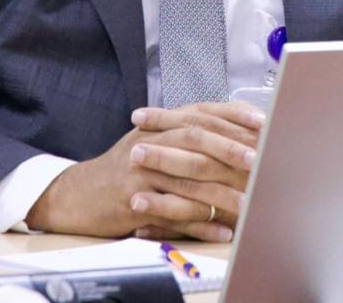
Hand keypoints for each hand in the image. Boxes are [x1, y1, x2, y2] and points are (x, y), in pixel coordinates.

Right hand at [25, 101, 263, 241]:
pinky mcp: (135, 202)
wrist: (79, 193)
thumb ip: (188, 129)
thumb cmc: (126, 167)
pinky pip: (174, 214)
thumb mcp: (154, 138)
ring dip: (222, 193)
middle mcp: (151, 142)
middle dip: (231, 148)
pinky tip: (222, 229)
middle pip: (195, 139)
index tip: (262, 123)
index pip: (202, 113)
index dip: (232, 117)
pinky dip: (201, 224)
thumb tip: (236, 122)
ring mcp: (142, 172)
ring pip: (188, 180)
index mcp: (161, 125)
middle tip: (259, 159)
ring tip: (250, 202)